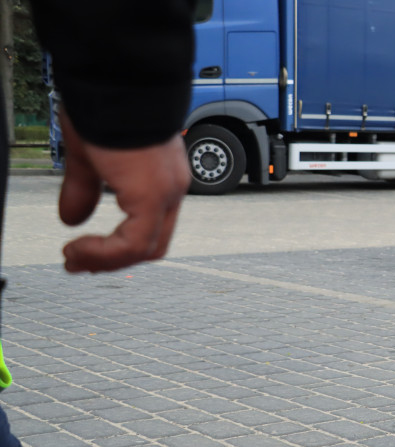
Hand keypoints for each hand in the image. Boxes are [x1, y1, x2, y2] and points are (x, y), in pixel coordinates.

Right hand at [57, 112, 190, 272]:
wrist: (116, 82)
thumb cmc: (106, 106)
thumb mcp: (90, 156)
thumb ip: (84, 190)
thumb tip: (70, 219)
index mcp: (161, 179)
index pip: (150, 227)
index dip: (119, 245)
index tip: (86, 249)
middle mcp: (171, 188)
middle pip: (152, 244)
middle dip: (113, 259)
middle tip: (79, 263)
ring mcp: (166, 193)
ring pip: (145, 248)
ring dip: (106, 260)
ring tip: (74, 259)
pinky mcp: (153, 195)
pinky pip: (135, 242)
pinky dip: (106, 252)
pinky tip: (80, 247)